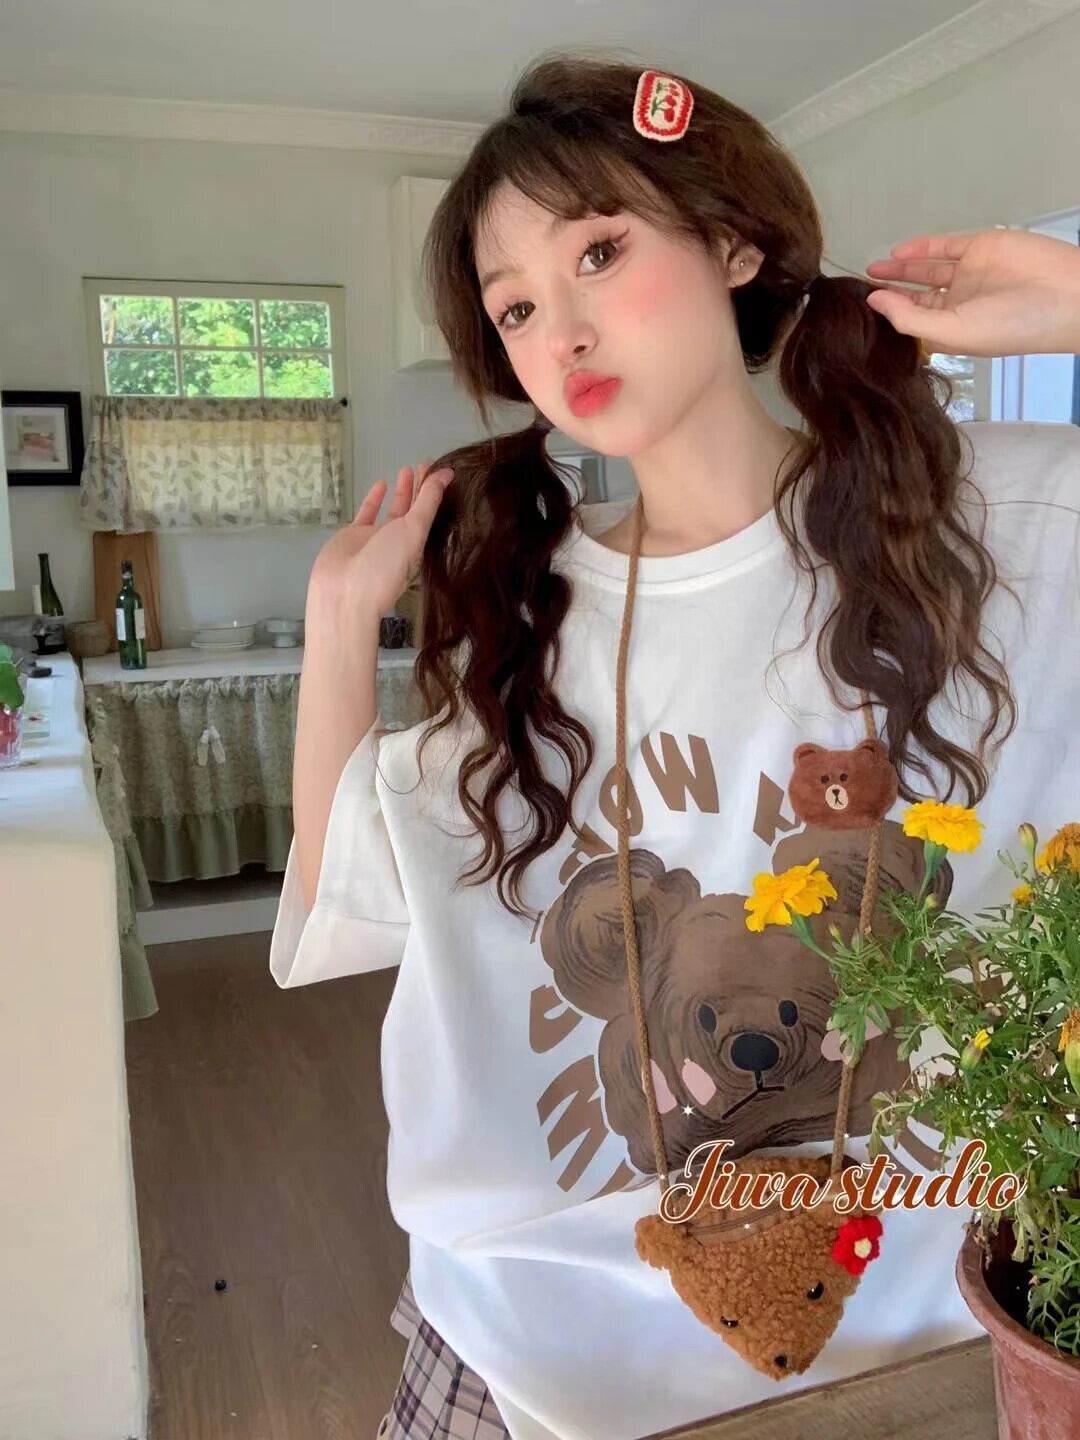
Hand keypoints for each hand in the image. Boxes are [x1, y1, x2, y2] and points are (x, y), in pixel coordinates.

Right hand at [308, 458, 453, 620]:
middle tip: (426, 464)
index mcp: (419, 544)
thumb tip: (448, 474)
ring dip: (401, 491)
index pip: (432, 512)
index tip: (443, 469)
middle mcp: (400, 542)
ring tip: (407, 470)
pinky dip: (374, 499)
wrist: (344, 592)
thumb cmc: (384, 565)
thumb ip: (428, 501)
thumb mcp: (413, 531)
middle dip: (421, 487)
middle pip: (415, 509)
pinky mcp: (354, 536)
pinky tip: (381, 485)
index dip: (436, 490)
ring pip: (393, 509)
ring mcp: (377, 539)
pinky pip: (368, 513)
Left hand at [862, 228, 1079, 357]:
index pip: (914, 321)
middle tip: (861, 285)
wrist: (1063, 295)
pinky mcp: (980, 247)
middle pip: (916, 295)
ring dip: (901, 268)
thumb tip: (874, 301)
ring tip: (872, 270)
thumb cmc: (1012, 325)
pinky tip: (898, 252)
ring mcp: (970, 273)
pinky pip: (945, 246)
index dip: (889, 313)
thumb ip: (909, 317)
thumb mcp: (952, 331)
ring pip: (927, 269)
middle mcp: (959, 302)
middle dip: (890, 290)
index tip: (860, 308)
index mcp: (954, 328)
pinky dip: (921, 247)